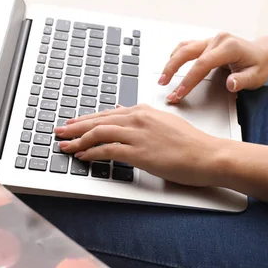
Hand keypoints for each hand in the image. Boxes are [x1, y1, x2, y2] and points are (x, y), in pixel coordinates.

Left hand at [54, 104, 232, 186]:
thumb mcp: (165, 122)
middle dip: (75, 127)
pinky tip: (83, 157)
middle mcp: (138, 118)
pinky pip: (108, 150)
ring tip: (65, 146)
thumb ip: (143, 118)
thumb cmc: (190, 143)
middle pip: (98, 120)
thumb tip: (123, 110)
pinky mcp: (139, 152)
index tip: (73, 124)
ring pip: (99, 133)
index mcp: (144, 110)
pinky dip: (92, 153)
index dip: (87, 119)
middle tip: (59, 132)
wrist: (208, 154)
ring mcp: (138, 134)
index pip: (108, 113)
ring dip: (78, 140)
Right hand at [159, 32, 267, 102]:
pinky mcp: (206, 43)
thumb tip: (231, 84)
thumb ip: (243, 81)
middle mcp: (217, 40)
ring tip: (163, 78)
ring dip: (171, 62)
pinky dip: (176, 56)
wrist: (261, 54)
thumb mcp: (256, 77)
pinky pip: (187, 46)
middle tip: (164, 85)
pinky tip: (170, 65)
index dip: (189, 79)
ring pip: (184, 48)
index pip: (203, 63)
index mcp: (228, 47)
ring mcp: (210, 40)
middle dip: (173, 70)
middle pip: (188, 53)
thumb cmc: (258, 66)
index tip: (180, 92)